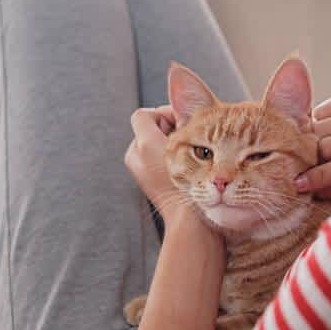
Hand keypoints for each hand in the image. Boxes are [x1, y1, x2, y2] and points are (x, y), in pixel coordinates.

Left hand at [124, 106, 190, 224]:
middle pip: (148, 128)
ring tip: (193, 152)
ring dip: (172, 142)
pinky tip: (187, 165)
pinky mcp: (145, 181)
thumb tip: (184, 105)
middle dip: (170, 128)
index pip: (145, 115)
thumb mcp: (192, 146)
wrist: (190, 224)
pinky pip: (154, 158)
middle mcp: (134, 157)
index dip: (166, 113)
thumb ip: (184, 120)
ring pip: (153, 143)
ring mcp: (138, 170)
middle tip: (193, 136)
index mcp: (142, 145)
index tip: (186, 122)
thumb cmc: (196, 185)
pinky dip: (169, 156)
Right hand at [294, 89, 330, 202]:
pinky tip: (326, 131)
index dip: (319, 175)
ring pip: (322, 126)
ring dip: (315, 138)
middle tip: (307, 163)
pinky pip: (322, 110)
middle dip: (313, 156)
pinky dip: (318, 121)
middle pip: (329, 144)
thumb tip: (302, 183)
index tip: (298, 183)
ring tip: (318, 147)